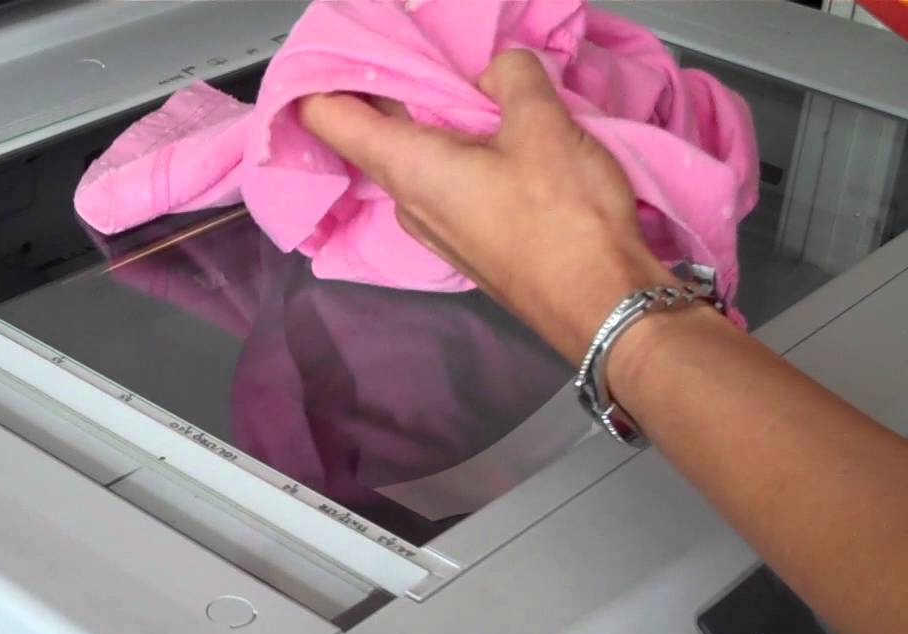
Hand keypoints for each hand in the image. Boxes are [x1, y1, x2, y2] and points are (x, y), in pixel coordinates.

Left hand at [299, 49, 678, 362]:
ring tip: (471, 84)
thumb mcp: (542, 124)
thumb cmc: (564, 222)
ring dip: (433, 118)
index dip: (319, 75)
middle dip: (390, 85)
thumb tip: (500, 69)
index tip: (341, 44)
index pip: (326, 117)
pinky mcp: (465, 239)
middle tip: (424, 47)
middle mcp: (407, 201)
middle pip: (372, 131)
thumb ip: (512, 78)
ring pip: (414, 156)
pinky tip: (495, 133)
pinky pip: (445, 181)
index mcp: (407, 167)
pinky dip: (458, 150)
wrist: (600, 303)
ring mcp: (434, 225)